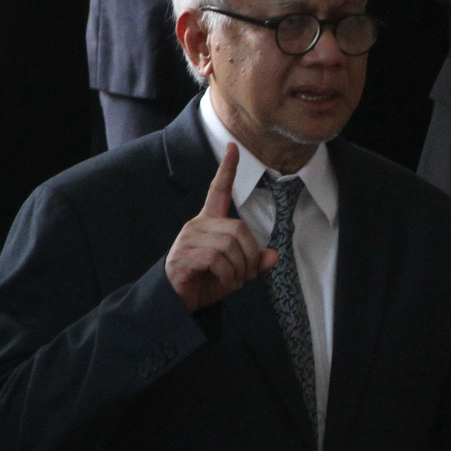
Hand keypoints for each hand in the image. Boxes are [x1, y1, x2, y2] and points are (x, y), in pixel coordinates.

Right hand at [164, 140, 279, 310]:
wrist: (177, 302)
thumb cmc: (205, 282)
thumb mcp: (236, 273)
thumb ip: (254, 264)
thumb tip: (273, 256)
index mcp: (209, 223)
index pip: (218, 190)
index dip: (227, 169)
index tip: (233, 147)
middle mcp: (197, 225)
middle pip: (239, 229)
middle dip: (250, 256)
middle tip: (244, 276)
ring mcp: (189, 239)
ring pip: (230, 245)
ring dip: (239, 269)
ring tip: (232, 281)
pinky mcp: (184, 255)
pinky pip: (218, 259)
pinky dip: (228, 276)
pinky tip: (222, 283)